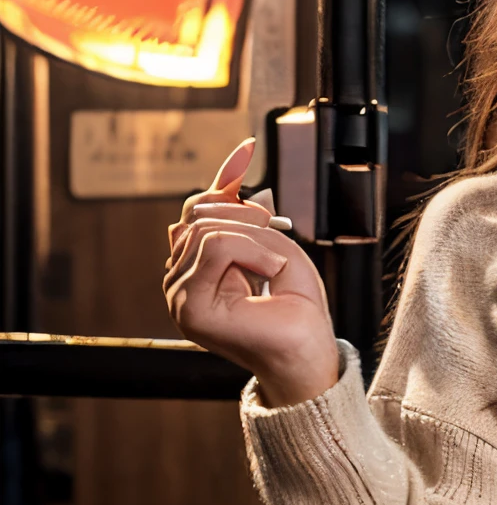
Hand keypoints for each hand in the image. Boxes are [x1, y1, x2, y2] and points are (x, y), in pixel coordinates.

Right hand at [164, 139, 340, 406]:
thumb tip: (235, 178)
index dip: (222, 183)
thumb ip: (247, 214)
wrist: (308, 353)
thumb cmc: (297, 310)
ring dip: (254, 239)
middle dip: (245, 217)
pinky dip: (253, 252)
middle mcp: (180, 281)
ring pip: (207, 230)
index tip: (248, 150)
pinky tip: (270, 272)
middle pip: (199, 215)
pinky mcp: (190, 308)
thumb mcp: (275, 245)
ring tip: (275, 267)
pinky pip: (216, 248)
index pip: (196, 211)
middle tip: (276, 241)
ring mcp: (179, 296)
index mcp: (197, 268)